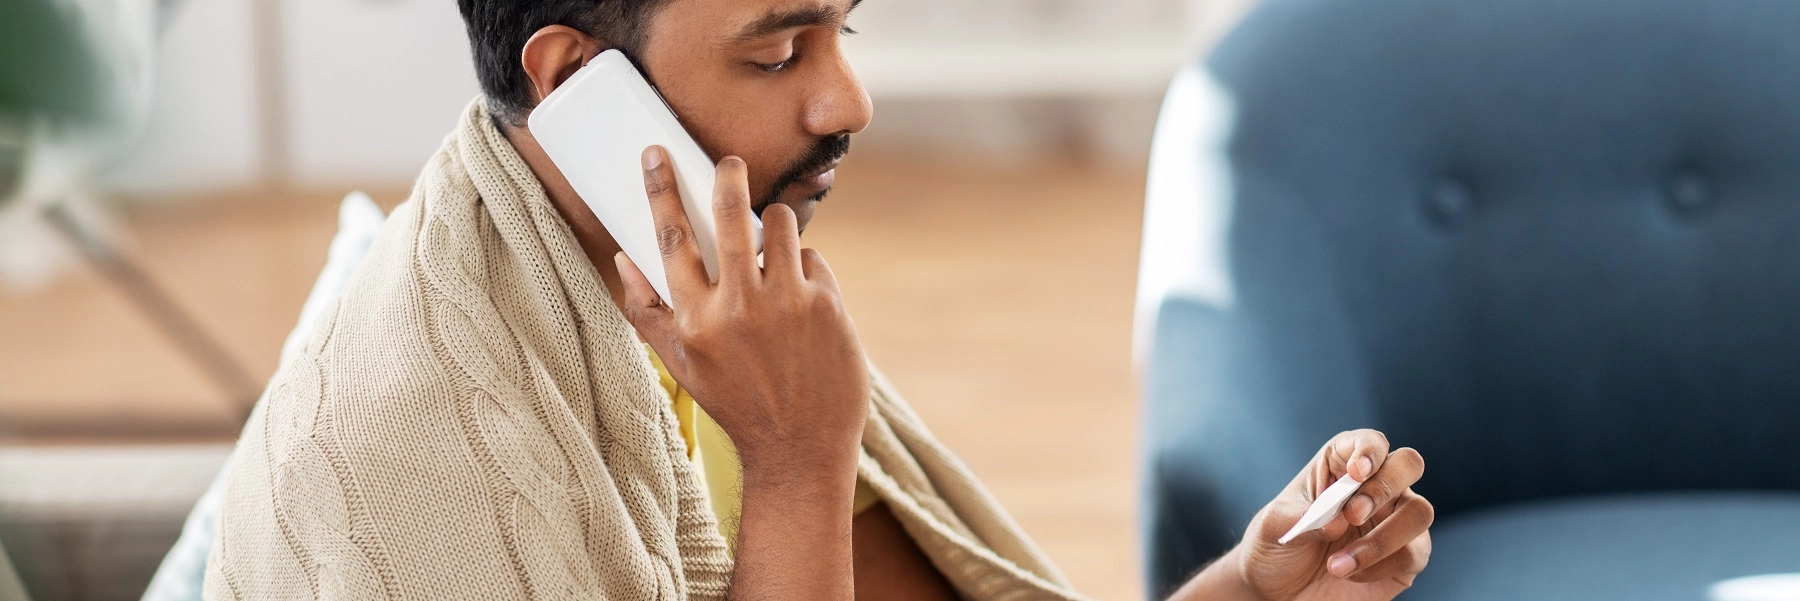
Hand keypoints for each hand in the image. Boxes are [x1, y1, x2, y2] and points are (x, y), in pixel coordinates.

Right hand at [615, 146, 869, 471]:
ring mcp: (788, 304)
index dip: (660, 189)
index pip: (671, 239)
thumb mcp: (682, 365)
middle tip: (729, 162)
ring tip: (772, 247)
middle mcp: (739, 308)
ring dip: (776, 223)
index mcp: (695, 321)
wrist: (799, 447)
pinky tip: (802, 300)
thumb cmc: (736, 403)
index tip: (656, 154)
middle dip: (727, 174)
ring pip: (782, 225)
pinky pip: (812, 258)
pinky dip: (805, 268)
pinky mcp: (827, 305)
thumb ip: (647, 312)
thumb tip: (622, 258)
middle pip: (730, 214)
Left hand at [1234, 429, 1432, 600]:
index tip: (1355, 473)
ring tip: (1336, 564)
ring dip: (1382, 538)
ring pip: (1420, 512)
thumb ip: (1302, 517)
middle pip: (1408, 465)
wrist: (1279, 590)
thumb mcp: (1274, 525)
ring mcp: (1394, 521)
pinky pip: (1412, 554)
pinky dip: (1380, 566)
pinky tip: (1350, 574)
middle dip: (1384, 487)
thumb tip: (1337, 522)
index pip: (1370, 441)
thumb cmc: (1277, 546)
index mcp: (1342, 465)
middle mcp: (1376, 487)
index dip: (1369, 451)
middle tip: (1352, 515)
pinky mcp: (1405, 557)